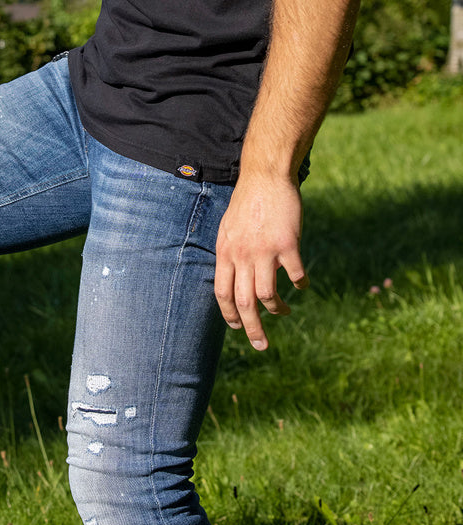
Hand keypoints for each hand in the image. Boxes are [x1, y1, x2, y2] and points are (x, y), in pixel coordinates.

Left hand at [214, 172, 308, 350]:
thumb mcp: (228, 229)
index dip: (228, 314)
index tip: (236, 328)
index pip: (221, 292)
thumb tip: (233, 278)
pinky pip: (295, 275)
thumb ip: (231, 254)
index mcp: (225, 252)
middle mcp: (242, 255)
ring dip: (277, 309)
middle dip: (252, 328)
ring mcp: (265, 251)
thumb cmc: (247, 204)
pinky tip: (302, 286)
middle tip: (261, 345)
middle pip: (244, 301)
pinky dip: (300, 284)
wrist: (265, 179)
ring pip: (268, 293)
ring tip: (283, 312)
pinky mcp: (287, 244)